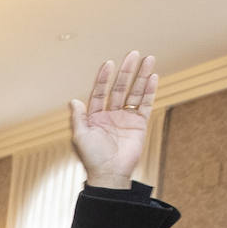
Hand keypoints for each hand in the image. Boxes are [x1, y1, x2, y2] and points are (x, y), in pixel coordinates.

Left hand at [69, 51, 157, 187]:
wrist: (110, 173)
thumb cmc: (92, 158)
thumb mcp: (80, 137)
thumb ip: (78, 118)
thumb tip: (73, 100)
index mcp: (95, 116)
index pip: (100, 91)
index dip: (104, 78)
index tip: (109, 64)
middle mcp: (110, 114)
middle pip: (120, 88)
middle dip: (126, 71)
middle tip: (133, 54)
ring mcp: (125, 118)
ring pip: (134, 92)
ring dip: (141, 76)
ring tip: (149, 59)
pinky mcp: (139, 123)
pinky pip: (145, 103)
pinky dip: (149, 90)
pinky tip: (153, 76)